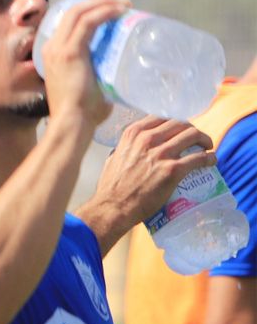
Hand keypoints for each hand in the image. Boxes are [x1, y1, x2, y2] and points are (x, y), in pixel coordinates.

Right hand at [39, 0, 126, 130]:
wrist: (72, 124)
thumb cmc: (83, 113)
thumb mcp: (88, 85)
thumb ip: (99, 75)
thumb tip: (120, 72)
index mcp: (52, 53)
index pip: (68, 21)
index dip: (90, 10)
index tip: (111, 11)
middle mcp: (51, 47)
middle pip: (73, 11)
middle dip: (99, 2)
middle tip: (122, 4)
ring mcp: (58, 49)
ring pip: (80, 12)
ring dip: (104, 3)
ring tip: (125, 4)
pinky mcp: (70, 53)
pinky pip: (87, 23)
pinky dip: (104, 12)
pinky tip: (120, 10)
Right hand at [93, 116, 217, 224]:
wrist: (113, 207)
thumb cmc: (111, 186)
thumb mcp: (113, 157)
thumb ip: (126, 148)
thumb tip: (134, 148)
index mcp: (133, 133)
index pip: (162, 116)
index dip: (176, 123)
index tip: (181, 130)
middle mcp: (147, 139)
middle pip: (181, 123)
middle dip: (192, 130)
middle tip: (197, 140)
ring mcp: (161, 154)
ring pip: (193, 135)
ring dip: (204, 141)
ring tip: (206, 148)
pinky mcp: (173, 170)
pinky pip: (200, 158)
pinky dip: (209, 158)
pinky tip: (211, 161)